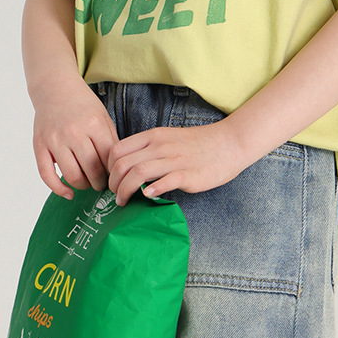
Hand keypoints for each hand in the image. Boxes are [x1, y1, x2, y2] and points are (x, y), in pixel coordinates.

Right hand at [32, 80, 119, 198]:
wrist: (55, 88)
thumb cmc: (82, 104)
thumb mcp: (103, 117)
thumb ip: (110, 141)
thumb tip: (117, 169)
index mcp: (94, 124)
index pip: (108, 158)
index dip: (114, 172)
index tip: (115, 178)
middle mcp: (74, 132)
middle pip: (92, 170)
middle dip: (99, 183)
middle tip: (102, 184)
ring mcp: (55, 139)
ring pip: (72, 175)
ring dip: (82, 186)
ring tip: (87, 184)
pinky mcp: (40, 145)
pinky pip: (47, 175)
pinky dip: (58, 189)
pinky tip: (68, 193)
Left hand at [107, 121, 247, 205]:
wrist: (229, 143)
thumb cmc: (199, 144)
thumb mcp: (169, 139)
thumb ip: (150, 150)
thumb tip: (129, 168)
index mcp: (153, 136)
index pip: (117, 149)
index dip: (108, 168)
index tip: (112, 181)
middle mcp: (160, 146)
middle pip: (122, 163)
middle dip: (112, 184)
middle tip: (115, 195)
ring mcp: (173, 159)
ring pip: (137, 173)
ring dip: (125, 191)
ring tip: (124, 201)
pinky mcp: (187, 174)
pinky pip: (163, 182)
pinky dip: (150, 191)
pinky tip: (147, 197)